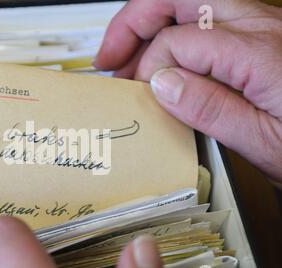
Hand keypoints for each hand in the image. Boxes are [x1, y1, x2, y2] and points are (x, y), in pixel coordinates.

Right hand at [95, 0, 281, 186]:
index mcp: (260, 53)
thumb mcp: (266, 144)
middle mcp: (261, 26)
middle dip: (133, 21)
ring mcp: (263, 24)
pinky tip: (162, 59)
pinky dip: (173, 34)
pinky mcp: (261, 34)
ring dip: (150, 24)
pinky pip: (206, 18)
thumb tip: (162, 83)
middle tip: (109, 54)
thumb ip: (211, 109)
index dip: (149, 69)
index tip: (141, 98)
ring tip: (126, 58)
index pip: (178, 42)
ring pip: (190, 1)